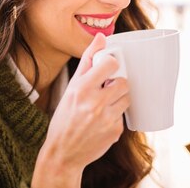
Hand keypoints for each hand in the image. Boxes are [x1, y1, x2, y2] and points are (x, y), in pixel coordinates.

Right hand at [32, 33, 129, 186]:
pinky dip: (115, 117)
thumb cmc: (65, 117)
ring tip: (103, 105)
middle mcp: (95, 103)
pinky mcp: (115, 132)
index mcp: (82, 88)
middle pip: (123, 82)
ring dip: (118, 100)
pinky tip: (101, 122)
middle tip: (106, 90)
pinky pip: (123, 116)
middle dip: (116, 85)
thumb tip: (101, 37)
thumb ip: (88, 60)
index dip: (111, 65)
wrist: (63, 153)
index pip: (111, 64)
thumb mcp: (71, 87)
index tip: (107, 70)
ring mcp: (107, 119)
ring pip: (126, 98)